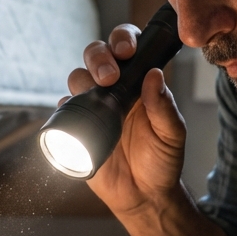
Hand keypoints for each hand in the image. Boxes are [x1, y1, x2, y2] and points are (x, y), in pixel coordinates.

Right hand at [65, 23, 186, 217]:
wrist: (143, 195)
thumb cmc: (162, 162)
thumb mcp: (172, 135)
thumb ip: (164, 106)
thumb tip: (155, 74)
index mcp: (139, 82)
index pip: (127, 47)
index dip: (122, 40)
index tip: (127, 52)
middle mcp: (114, 88)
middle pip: (96, 55)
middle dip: (98, 57)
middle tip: (108, 76)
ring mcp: (94, 106)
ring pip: (77, 76)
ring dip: (82, 78)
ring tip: (95, 93)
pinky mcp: (78, 125)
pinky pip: (64, 107)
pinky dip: (66, 105)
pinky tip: (75, 112)